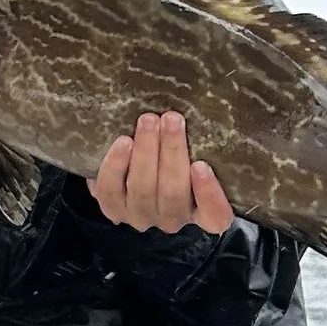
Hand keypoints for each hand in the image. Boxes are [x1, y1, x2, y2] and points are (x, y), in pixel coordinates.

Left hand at [88, 111, 233, 236]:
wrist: (134, 164)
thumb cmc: (174, 153)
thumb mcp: (195, 150)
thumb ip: (201, 141)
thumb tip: (199, 106)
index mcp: (204, 213)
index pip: (216, 215)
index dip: (209, 194)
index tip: (201, 165)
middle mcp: (173, 219)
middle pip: (173, 193)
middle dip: (171, 152)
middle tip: (172, 119)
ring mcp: (141, 216)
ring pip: (143, 190)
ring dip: (145, 152)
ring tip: (148, 121)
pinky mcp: (113, 209)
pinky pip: (110, 192)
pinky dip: (116, 166)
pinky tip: (123, 142)